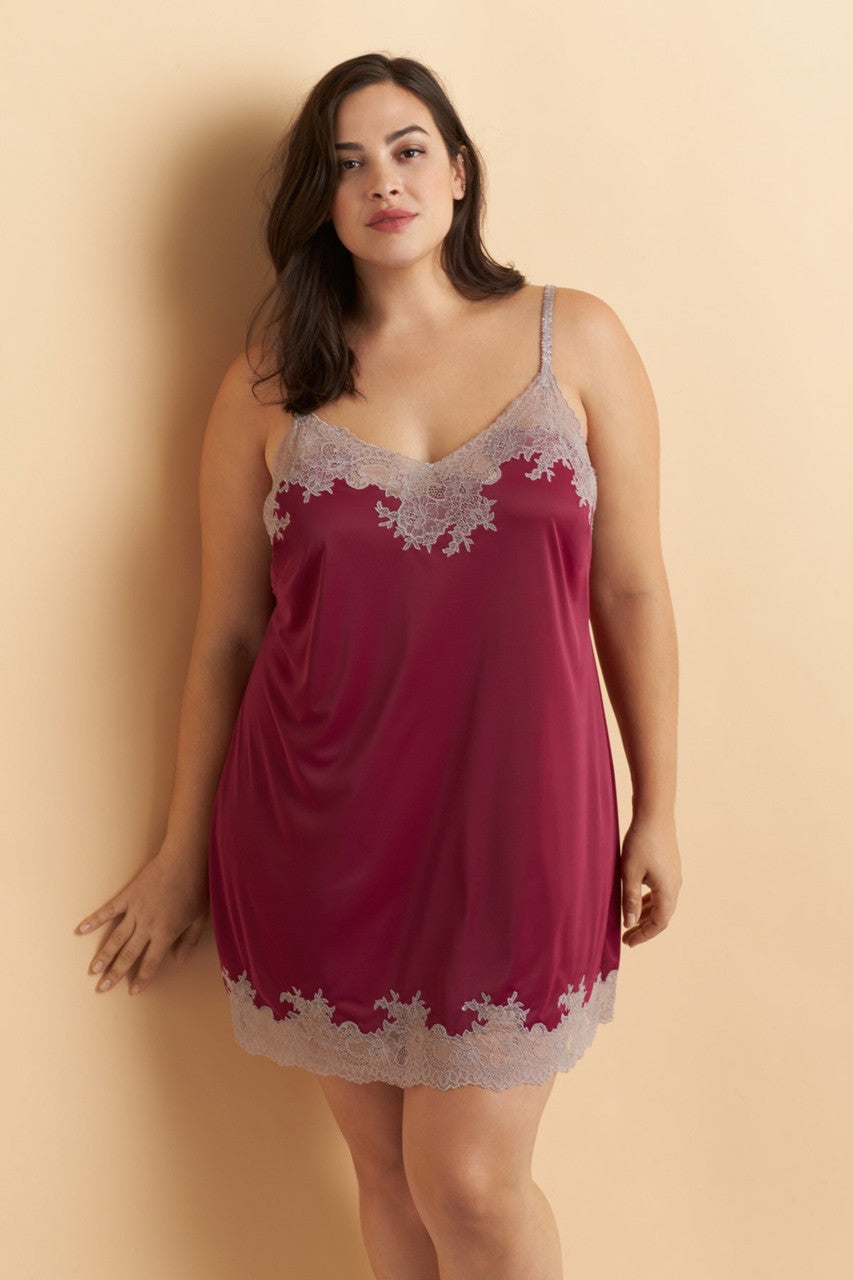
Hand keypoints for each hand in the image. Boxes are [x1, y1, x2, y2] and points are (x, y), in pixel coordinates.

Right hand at [74, 850, 209, 994]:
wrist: (185, 860)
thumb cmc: (196, 889)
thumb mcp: (199, 919)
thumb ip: (189, 942)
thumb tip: (178, 961)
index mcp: (166, 933)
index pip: (151, 962)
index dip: (142, 978)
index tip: (132, 991)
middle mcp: (148, 925)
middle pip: (129, 954)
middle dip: (115, 973)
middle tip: (102, 987)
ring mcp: (136, 910)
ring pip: (116, 937)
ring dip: (103, 955)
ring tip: (92, 969)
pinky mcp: (128, 895)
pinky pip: (109, 910)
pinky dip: (94, 920)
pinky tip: (81, 929)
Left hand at [620, 813, 681, 946]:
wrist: (655, 814)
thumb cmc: (640, 842)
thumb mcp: (629, 873)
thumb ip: (629, 899)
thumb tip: (629, 924)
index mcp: (667, 891)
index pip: (658, 923)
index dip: (643, 935)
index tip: (627, 942)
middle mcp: (675, 885)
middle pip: (662, 916)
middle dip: (644, 928)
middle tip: (626, 937)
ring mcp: (674, 875)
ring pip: (662, 904)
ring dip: (646, 915)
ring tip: (630, 922)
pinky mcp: (670, 867)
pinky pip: (661, 892)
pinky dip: (650, 902)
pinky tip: (637, 901)